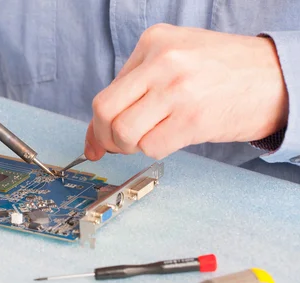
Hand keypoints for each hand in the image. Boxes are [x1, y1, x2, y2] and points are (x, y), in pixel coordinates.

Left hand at [84, 24, 288, 160]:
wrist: (278, 77)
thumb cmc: (224, 71)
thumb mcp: (175, 59)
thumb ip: (135, 88)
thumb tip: (95, 136)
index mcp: (153, 42)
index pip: (106, 92)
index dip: (97, 124)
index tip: (98, 141)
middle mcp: (162, 61)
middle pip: (105, 111)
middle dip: (105, 138)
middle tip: (117, 146)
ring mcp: (177, 89)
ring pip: (123, 132)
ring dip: (129, 147)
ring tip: (148, 139)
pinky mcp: (192, 118)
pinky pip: (151, 147)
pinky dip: (154, 150)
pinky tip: (170, 139)